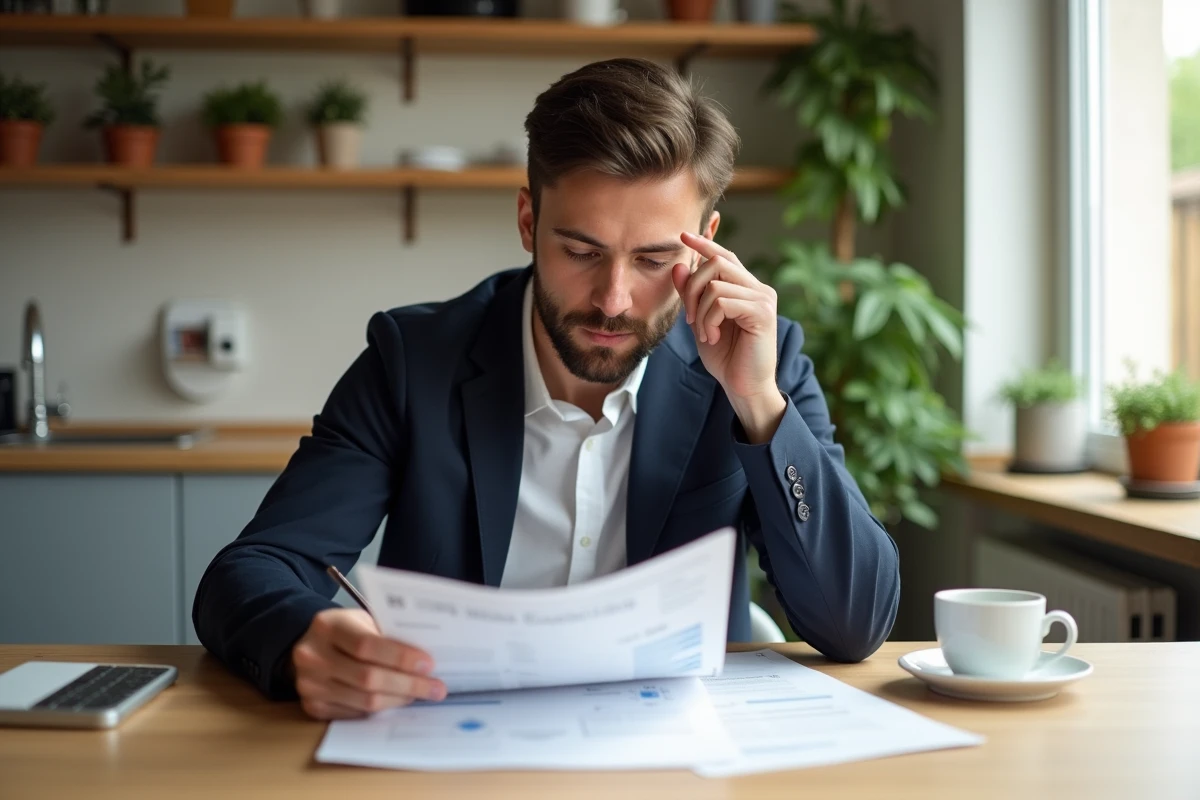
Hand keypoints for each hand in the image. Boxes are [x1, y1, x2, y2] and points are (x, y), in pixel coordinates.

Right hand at [290, 608, 446, 719]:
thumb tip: (424, 661)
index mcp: (328, 626)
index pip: (367, 645)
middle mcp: (312, 656)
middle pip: (367, 678)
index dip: (400, 657)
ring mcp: (309, 685)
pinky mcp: (312, 707)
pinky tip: (397, 702)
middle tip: (436, 688)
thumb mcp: (361, 620)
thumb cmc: (345, 630)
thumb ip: (386, 635)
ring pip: (364, 701)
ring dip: (399, 700)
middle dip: (408, 684)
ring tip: (421, 696)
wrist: (307, 646)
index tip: (428, 665)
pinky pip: (355, 715)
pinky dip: (381, 710)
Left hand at [672, 231, 784, 442]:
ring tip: (703, 333)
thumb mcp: (701, 321)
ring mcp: (763, 299)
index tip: (683, 236)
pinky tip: (712, 337)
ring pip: (715, 284)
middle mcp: (758, 288)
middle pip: (717, 262)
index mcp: (746, 288)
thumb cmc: (726, 357)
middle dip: (692, 288)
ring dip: (699, 311)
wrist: (744, 387)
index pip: (725, 256)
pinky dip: (708, 320)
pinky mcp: (762, 313)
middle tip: (688, 318)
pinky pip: (722, 302)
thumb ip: (691, 294)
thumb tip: (680, 265)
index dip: (705, 244)